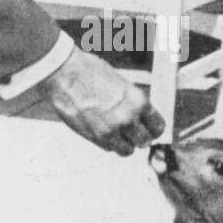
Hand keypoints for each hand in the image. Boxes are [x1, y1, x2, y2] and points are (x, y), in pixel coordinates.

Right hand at [36, 47, 164, 154]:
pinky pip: (109, 148)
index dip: (153, 129)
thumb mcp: (121, 84)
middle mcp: (129, 118)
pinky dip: (108, 143)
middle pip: (145, 141)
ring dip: (124, 144)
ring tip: (116, 133)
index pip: (158, 126)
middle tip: (132, 133)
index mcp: (139, 101)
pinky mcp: (95, 137)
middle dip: (139, 138)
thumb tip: (139, 118)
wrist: (64, 73)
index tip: (148, 129)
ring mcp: (112, 130)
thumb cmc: (90, 72)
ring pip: (127, 150)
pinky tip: (102, 131)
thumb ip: (132, 103)